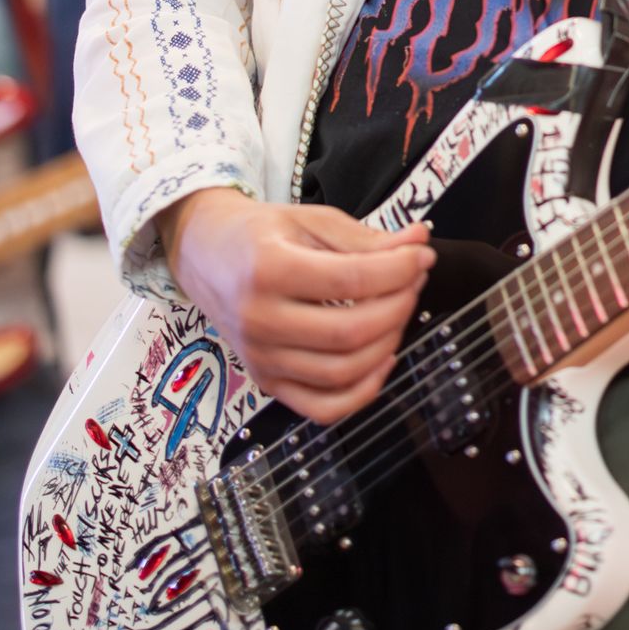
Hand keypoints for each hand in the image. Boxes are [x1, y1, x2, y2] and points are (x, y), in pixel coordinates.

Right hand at [160, 189, 433, 423]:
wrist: (206, 256)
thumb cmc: (260, 235)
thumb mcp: (310, 220)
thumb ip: (365, 238)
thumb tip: (418, 243)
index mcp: (267, 270)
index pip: (351, 280)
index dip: (399, 269)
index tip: (422, 256)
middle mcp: (259, 321)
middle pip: (350, 332)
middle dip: (399, 305)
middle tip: (413, 281)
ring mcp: (261, 359)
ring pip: (342, 373)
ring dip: (388, 344)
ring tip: (398, 311)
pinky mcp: (266, 383)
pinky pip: (322, 408)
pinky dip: (362, 393)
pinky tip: (382, 359)